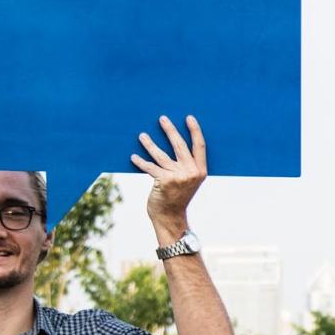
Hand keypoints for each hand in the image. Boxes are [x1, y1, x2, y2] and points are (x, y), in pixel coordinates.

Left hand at [133, 114, 208, 236]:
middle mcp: (191, 172)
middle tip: (162, 118)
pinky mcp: (163, 181)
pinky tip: (133, 157)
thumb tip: (176, 143)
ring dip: (149, 144)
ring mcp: (177, 176)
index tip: (189, 117)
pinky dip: (140, 162)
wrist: (170, 216)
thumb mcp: (189, 181)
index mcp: (200, 171)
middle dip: (170, 130)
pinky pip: (150, 167)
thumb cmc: (177, 196)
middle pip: (179, 145)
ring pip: (160, 154)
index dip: (195, 130)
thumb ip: (187, 165)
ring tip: (142, 136)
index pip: (200, 146)